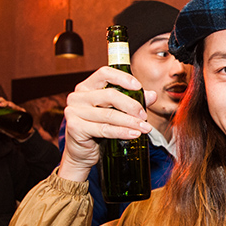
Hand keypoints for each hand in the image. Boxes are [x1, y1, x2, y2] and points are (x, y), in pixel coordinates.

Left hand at [0, 97, 32, 139]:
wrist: (25, 135)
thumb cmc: (13, 130)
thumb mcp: (4, 130)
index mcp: (2, 111)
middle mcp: (8, 109)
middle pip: (1, 101)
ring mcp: (15, 110)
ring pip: (10, 103)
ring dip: (5, 103)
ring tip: (1, 105)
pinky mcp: (22, 113)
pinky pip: (18, 108)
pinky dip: (15, 107)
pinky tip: (11, 106)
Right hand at [59, 66, 156, 182]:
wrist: (81, 152)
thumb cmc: (97, 128)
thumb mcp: (115, 112)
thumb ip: (132, 101)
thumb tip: (152, 95)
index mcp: (86, 87)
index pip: (105, 73)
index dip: (123, 78)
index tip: (138, 87)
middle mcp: (77, 96)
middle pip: (109, 94)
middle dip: (131, 106)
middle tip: (144, 116)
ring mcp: (73, 111)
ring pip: (109, 114)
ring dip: (130, 122)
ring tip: (144, 128)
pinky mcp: (75, 127)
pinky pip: (104, 129)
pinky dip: (122, 132)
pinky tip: (134, 134)